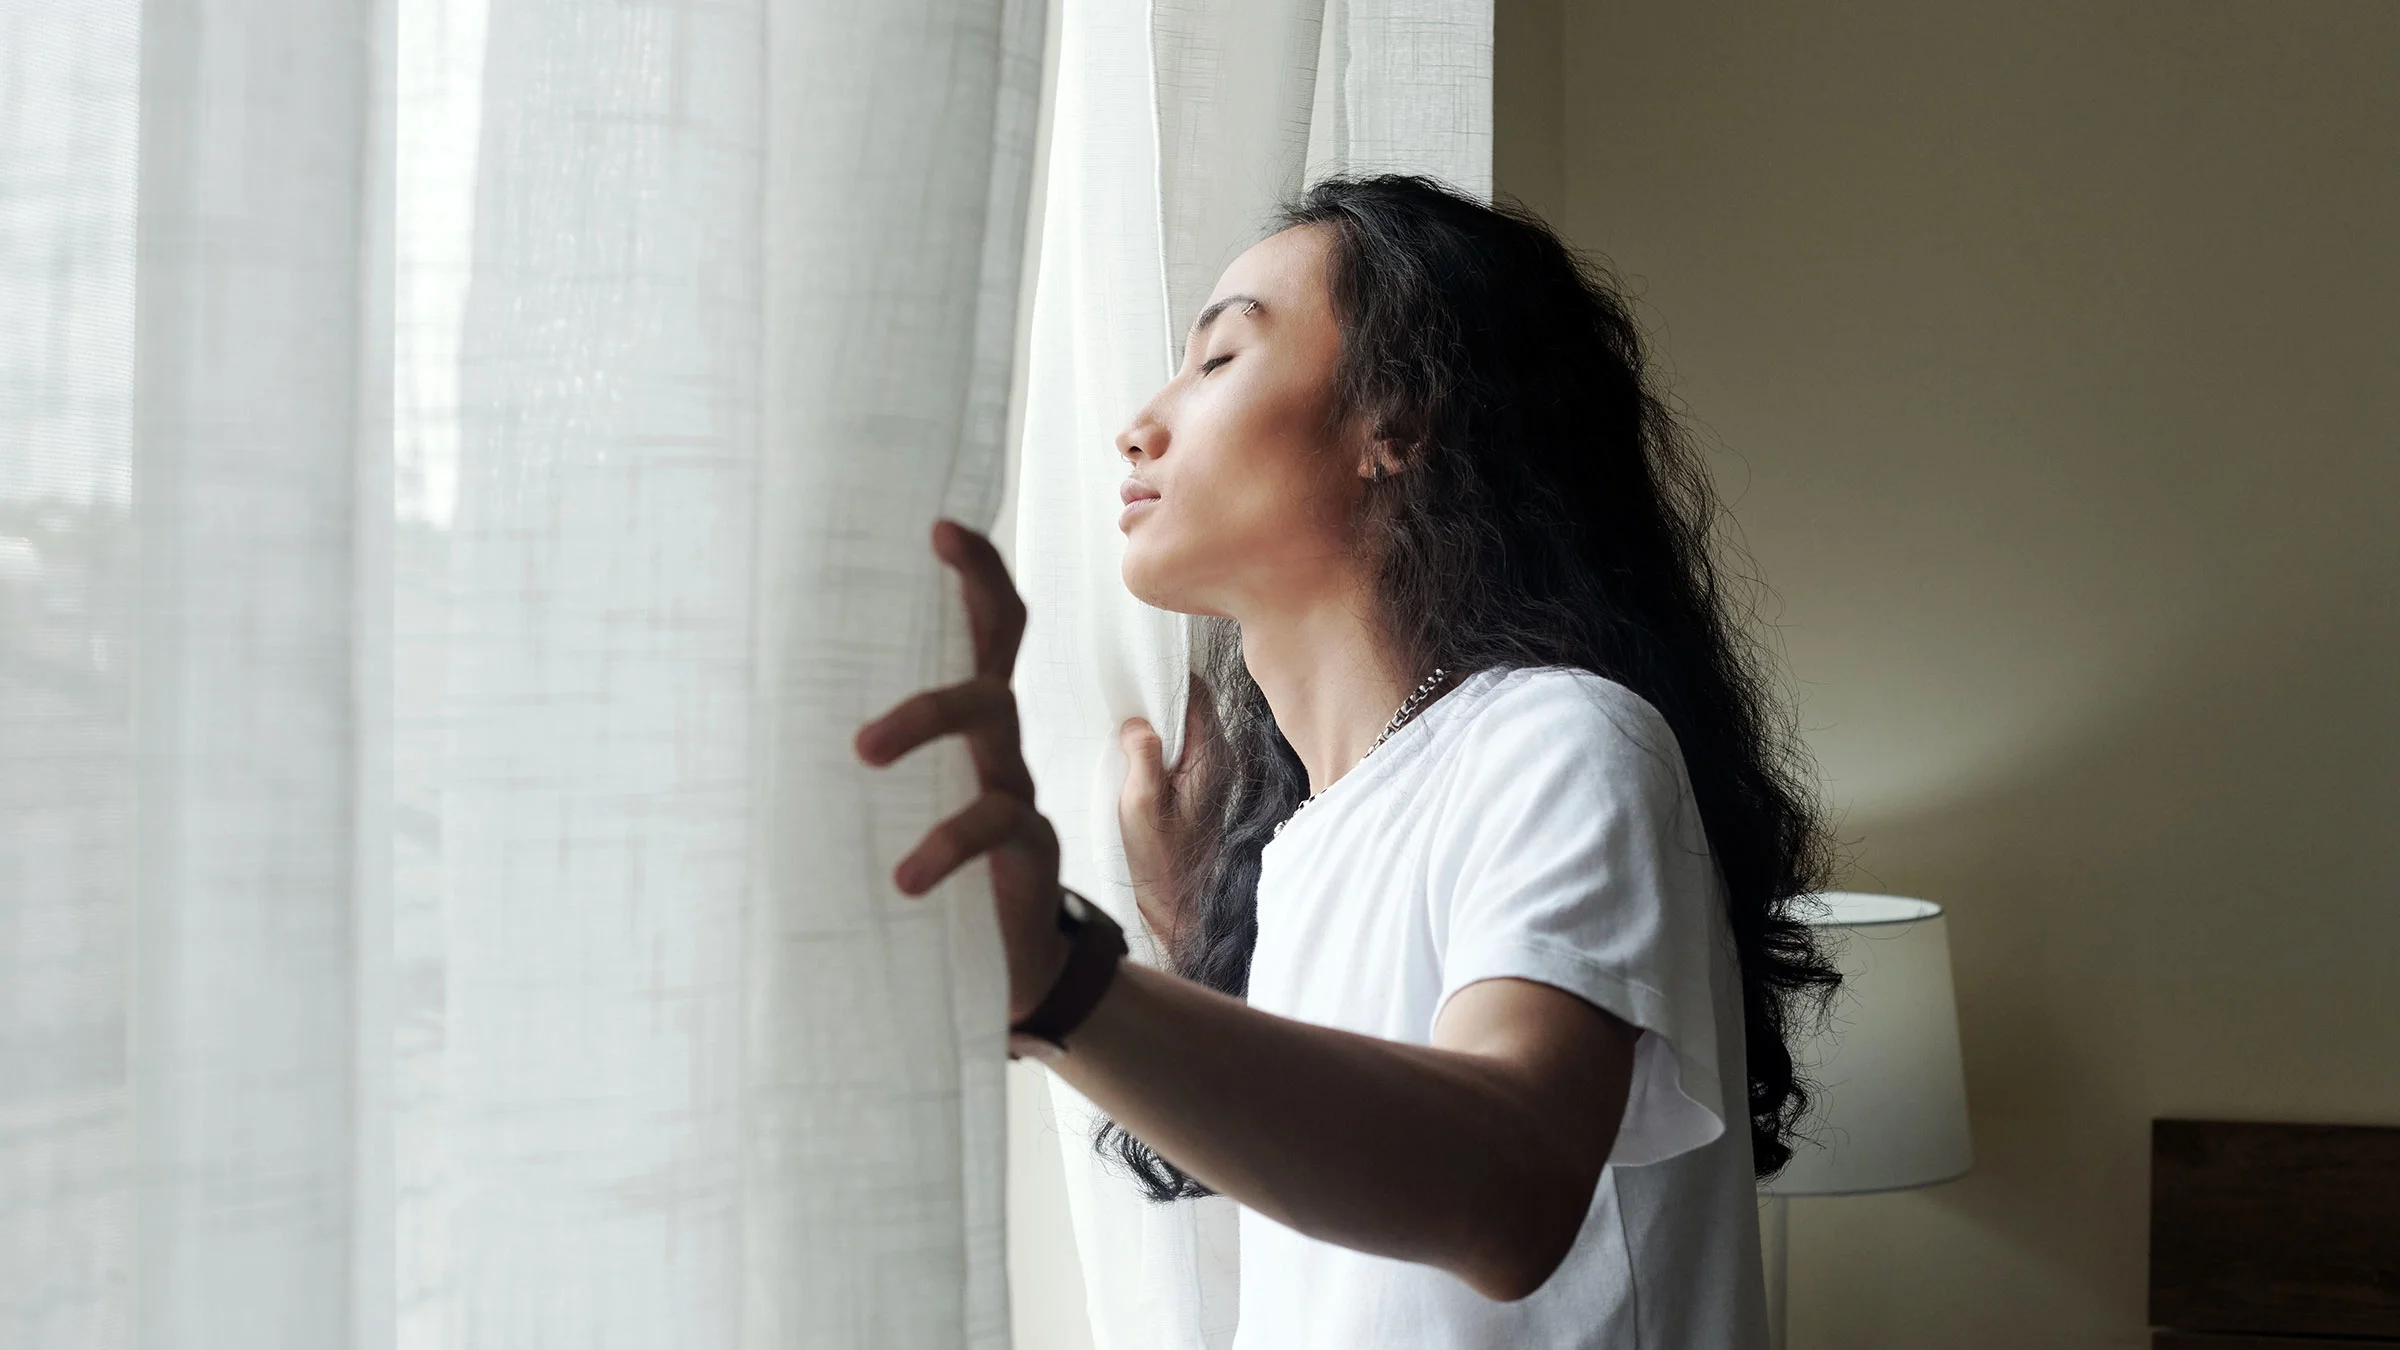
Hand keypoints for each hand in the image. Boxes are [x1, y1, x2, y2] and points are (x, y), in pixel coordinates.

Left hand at [853, 519, 1067, 1022]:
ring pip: (989, 720)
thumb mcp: (873, 820)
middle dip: (978, 587)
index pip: (979, 631)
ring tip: (863, 750)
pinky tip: (904, 879)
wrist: (1001, 980)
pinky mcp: (1027, 852)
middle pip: (999, 646)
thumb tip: (696, 745)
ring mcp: (1015, 791)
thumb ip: (820, 783)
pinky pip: (993, 824)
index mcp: (960, 729)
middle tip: (938, 545)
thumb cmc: (920, 883)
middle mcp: (994, 746)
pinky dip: (944, 846)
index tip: (938, 525)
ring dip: (923, 716)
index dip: (973, 573)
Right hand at [1117, 671, 1219, 957]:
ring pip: (1179, 729)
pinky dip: (1152, 743)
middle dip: (1155, 697)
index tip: (1136, 666)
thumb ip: (1143, 756)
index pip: (1196, 696)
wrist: (1176, 907)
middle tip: (1118, 688)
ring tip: (1117, 715)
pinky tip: (1126, 748)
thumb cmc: (1161, 862)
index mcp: (1210, 759)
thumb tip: (1137, 721)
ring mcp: (1205, 776)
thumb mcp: (1141, 806)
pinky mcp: (1192, 790)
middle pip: (1188, 709)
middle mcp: (1216, 762)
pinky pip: (1173, 751)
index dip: (1167, 676)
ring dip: (1151, 722)